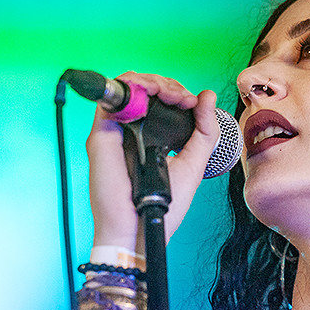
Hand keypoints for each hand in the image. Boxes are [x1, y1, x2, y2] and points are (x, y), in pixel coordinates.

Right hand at [86, 72, 219, 248]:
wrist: (142, 228)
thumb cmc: (165, 205)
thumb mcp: (194, 162)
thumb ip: (204, 131)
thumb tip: (206, 96)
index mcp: (153, 136)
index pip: (160, 100)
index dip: (176, 92)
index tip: (192, 103)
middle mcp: (133, 131)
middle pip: (145, 89)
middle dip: (167, 85)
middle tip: (182, 98)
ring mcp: (117, 131)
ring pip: (128, 88)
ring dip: (151, 82)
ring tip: (170, 94)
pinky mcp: (102, 135)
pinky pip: (110, 100)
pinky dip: (130, 87)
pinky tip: (149, 93)